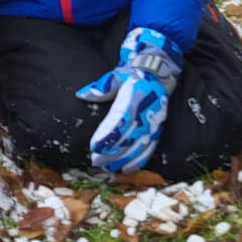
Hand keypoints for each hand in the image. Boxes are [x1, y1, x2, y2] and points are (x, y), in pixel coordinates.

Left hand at [76, 27, 180, 173]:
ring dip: (123, 159)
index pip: (120, 120)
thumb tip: (82, 94)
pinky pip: (150, 148)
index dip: (108, 135)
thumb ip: (101, 87)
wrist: (159, 72)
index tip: (95, 146)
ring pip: (139, 146)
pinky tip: (127, 169)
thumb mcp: (117, 76)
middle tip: (95, 161)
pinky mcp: (158, 129)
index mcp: (135, 96)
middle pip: (129, 137)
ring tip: (107, 167)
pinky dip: (138, 160)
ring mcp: (154, 122)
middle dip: (112, 151)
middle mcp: (146, 111)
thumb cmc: (133, 74)